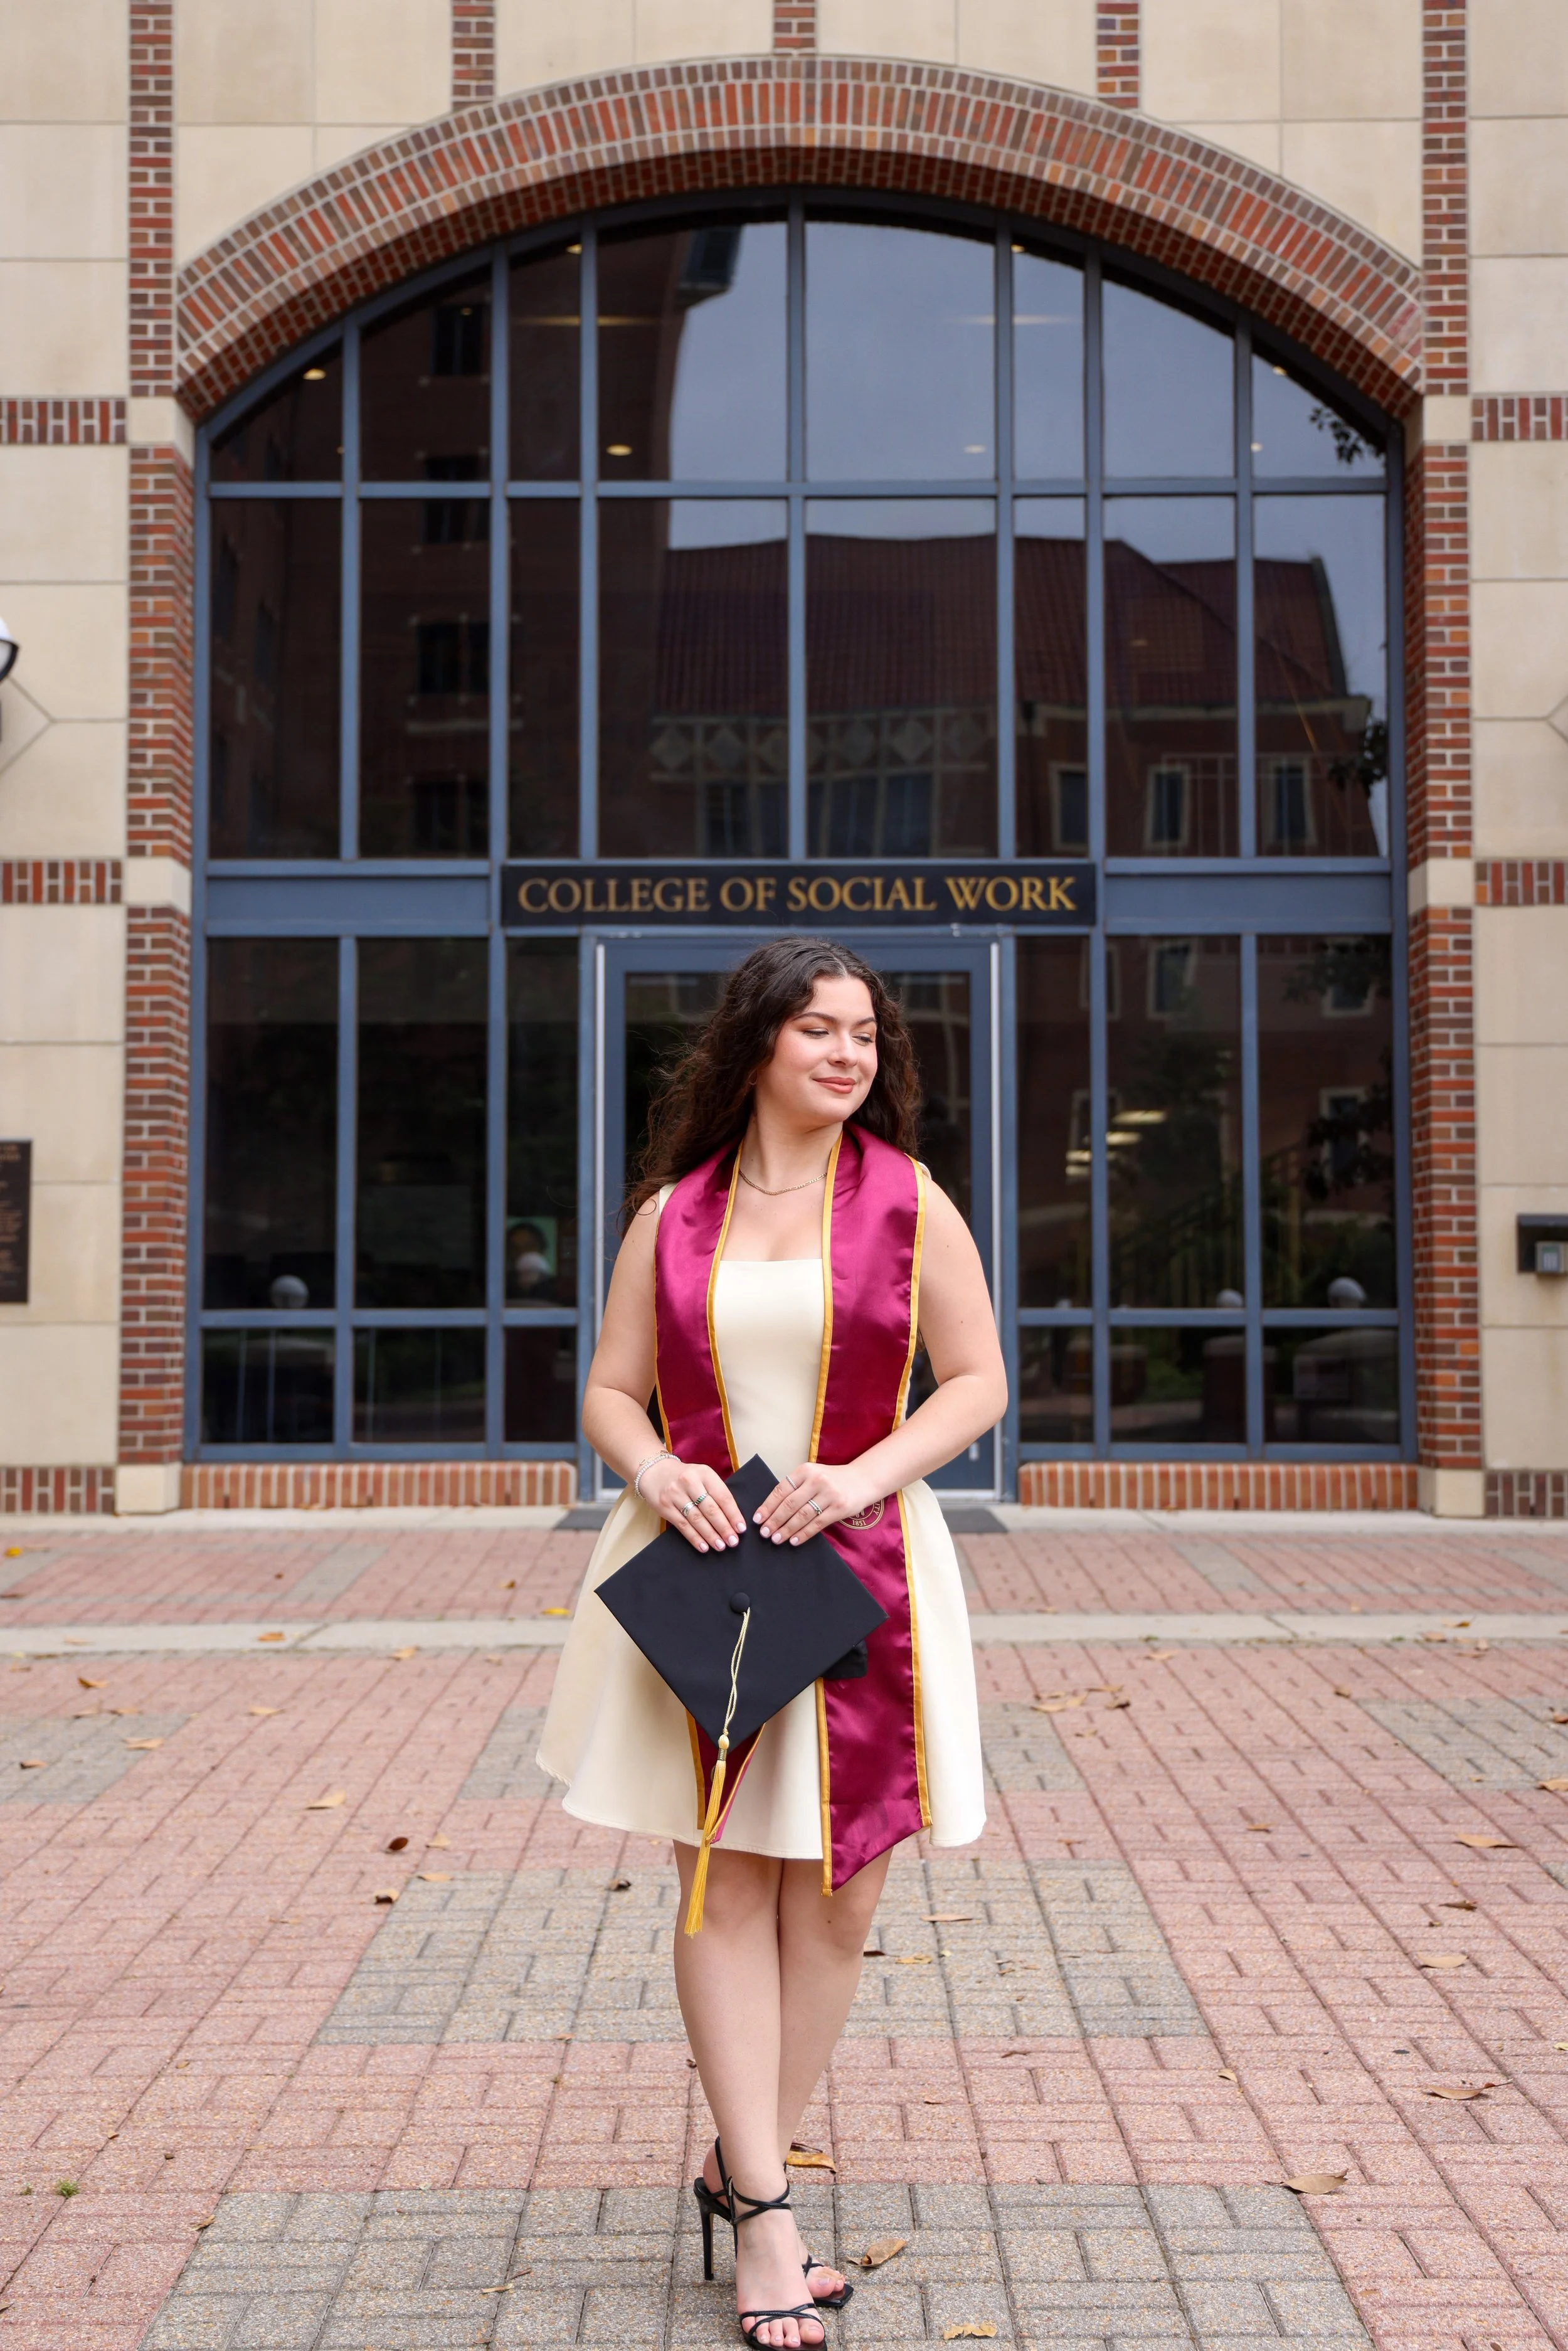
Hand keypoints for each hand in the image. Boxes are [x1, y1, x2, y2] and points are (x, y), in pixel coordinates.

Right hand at [643, 1457, 745, 1552]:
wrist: (654, 1471)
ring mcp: (675, 1494)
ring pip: (697, 1519)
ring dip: (711, 1535)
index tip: (741, 1528)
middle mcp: (689, 1482)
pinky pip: (683, 1525)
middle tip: (733, 1541)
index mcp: (704, 1473)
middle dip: (724, 1528)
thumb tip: (733, 1518)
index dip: (733, 1514)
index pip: (723, 1496)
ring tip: (721, 1546)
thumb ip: (715, 1492)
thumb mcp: (702, 1476)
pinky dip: (694, 1538)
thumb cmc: (685, 1477)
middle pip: (711, 1509)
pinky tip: (703, 1546)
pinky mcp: (665, 1507)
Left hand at [754, 1462, 882, 1545]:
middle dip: (774, 1520)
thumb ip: (796, 1487)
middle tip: (764, 1533)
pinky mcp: (839, 1508)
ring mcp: (829, 1494)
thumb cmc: (832, 1480)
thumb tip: (771, 1510)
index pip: (781, 1489)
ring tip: (776, 1539)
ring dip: (786, 1529)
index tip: (757, 1519)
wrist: (863, 1479)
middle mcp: (816, 1480)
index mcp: (805, 1470)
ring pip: (802, 1515)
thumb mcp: (813, 1475)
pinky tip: (794, 1540)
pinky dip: (803, 1533)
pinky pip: (817, 1523)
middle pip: (789, 1504)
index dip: (767, 1506)